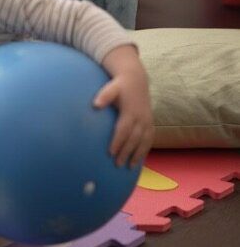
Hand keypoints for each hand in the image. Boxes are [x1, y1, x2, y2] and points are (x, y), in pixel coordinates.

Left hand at [95, 45, 154, 167]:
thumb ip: (104, 96)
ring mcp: (148, 121)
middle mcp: (141, 118)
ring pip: (144, 141)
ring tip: (129, 167)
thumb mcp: (111, 87)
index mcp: (131, 111)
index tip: (110, 153)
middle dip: (126, 152)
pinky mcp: (151, 123)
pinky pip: (150, 139)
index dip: (117, 142)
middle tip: (117, 164)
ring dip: (137, 154)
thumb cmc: (119, 85)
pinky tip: (139, 159)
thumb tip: (95, 105)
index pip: (123, 130)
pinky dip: (145, 149)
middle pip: (133, 139)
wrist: (136, 80)